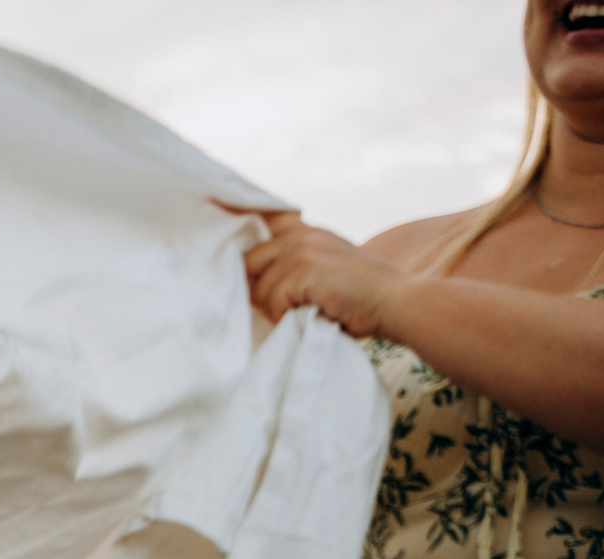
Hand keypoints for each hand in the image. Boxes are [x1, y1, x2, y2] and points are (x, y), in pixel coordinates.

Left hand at [220, 206, 412, 338]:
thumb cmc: (361, 299)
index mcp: (307, 233)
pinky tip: (315, 311)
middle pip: (249, 262)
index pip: (266, 214)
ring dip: (277, 307)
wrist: (397, 302)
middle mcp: (301, 235)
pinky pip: (273, 300)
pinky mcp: (303, 268)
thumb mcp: (326, 272)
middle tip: (290, 304)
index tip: (206, 199)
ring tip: (310, 308)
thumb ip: (293, 267)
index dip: (237, 208)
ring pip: (258, 287)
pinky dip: (287, 314)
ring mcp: (301, 249)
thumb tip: (251, 284)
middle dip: (259, 290)